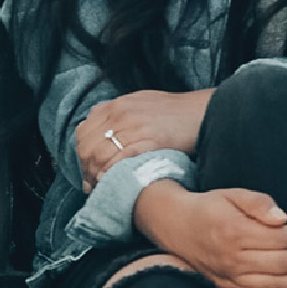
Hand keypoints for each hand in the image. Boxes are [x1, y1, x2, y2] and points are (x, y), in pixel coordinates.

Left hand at [77, 88, 214, 189]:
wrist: (204, 111)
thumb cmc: (176, 110)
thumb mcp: (142, 100)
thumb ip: (117, 108)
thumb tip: (95, 114)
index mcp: (117, 104)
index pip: (83, 132)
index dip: (82, 154)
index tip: (88, 168)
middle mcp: (122, 113)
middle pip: (88, 146)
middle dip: (85, 168)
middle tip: (92, 184)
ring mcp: (135, 126)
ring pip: (101, 155)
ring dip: (96, 175)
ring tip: (101, 187)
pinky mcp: (150, 140)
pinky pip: (121, 159)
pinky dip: (111, 172)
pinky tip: (110, 181)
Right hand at [133, 181, 286, 287]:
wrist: (176, 225)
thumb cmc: (211, 207)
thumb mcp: (235, 194)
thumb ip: (260, 203)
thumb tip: (284, 218)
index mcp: (236, 232)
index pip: (280, 239)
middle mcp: (231, 259)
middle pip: (279, 264)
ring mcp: (226, 277)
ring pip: (269, 286)